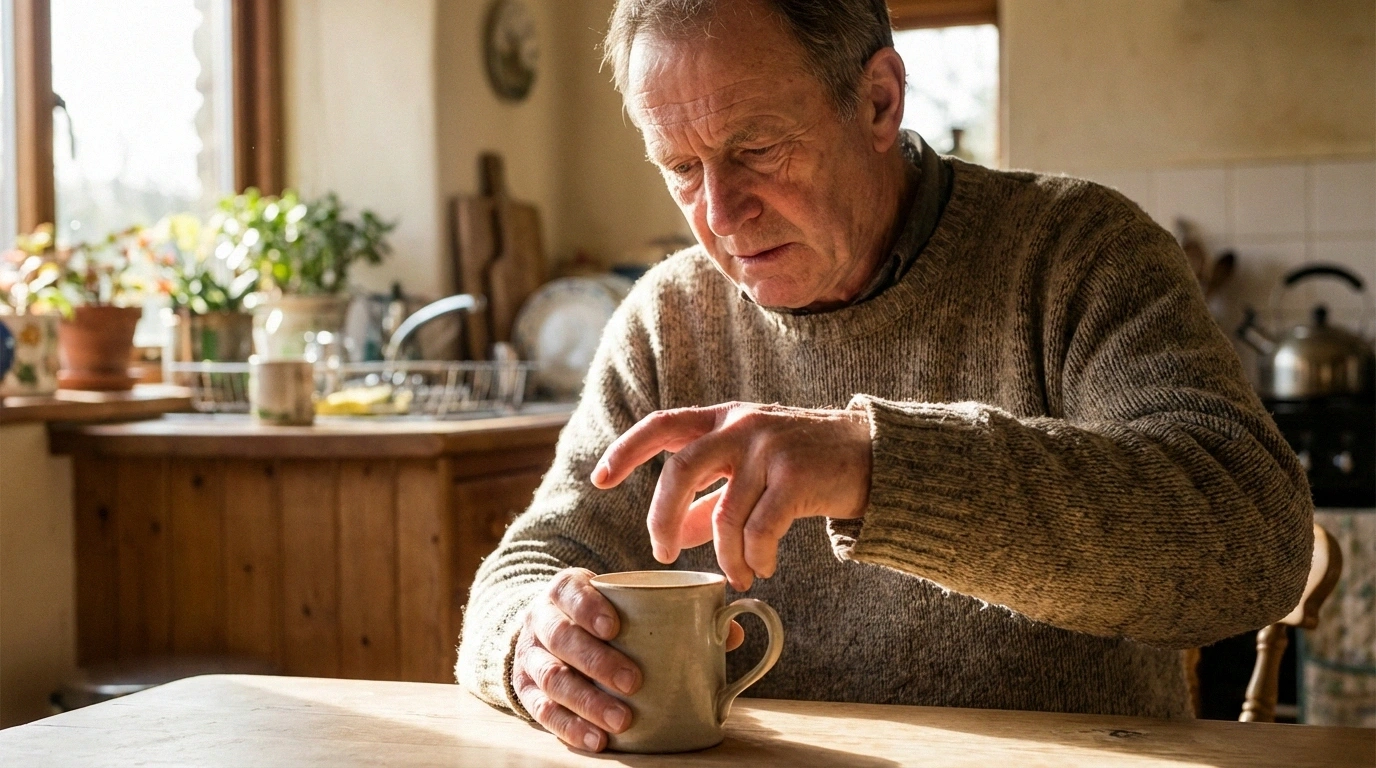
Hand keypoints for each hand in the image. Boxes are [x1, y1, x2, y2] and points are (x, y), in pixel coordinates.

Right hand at [512, 567, 744, 751]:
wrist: (548, 632)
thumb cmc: (602, 617)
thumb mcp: (625, 604)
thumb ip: (673, 612)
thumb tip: (730, 631)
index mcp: (566, 590)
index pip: (571, 591)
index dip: (589, 607)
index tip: (614, 626)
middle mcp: (541, 621)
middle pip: (561, 638)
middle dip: (596, 661)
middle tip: (633, 682)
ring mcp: (530, 657)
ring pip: (551, 679)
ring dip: (586, 702)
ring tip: (620, 722)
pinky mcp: (526, 691)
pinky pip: (542, 712)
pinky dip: (569, 728)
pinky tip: (596, 741)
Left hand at [591, 402, 871, 590]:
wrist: (874, 456)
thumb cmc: (807, 466)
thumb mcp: (753, 469)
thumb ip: (713, 496)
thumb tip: (678, 532)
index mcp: (724, 419)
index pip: (663, 424)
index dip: (626, 450)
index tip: (600, 479)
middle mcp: (742, 426)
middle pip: (681, 469)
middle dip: (662, 516)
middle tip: (663, 553)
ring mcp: (769, 449)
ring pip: (724, 513)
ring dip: (724, 556)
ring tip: (738, 576)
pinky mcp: (796, 476)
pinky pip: (760, 530)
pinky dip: (756, 557)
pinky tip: (764, 568)